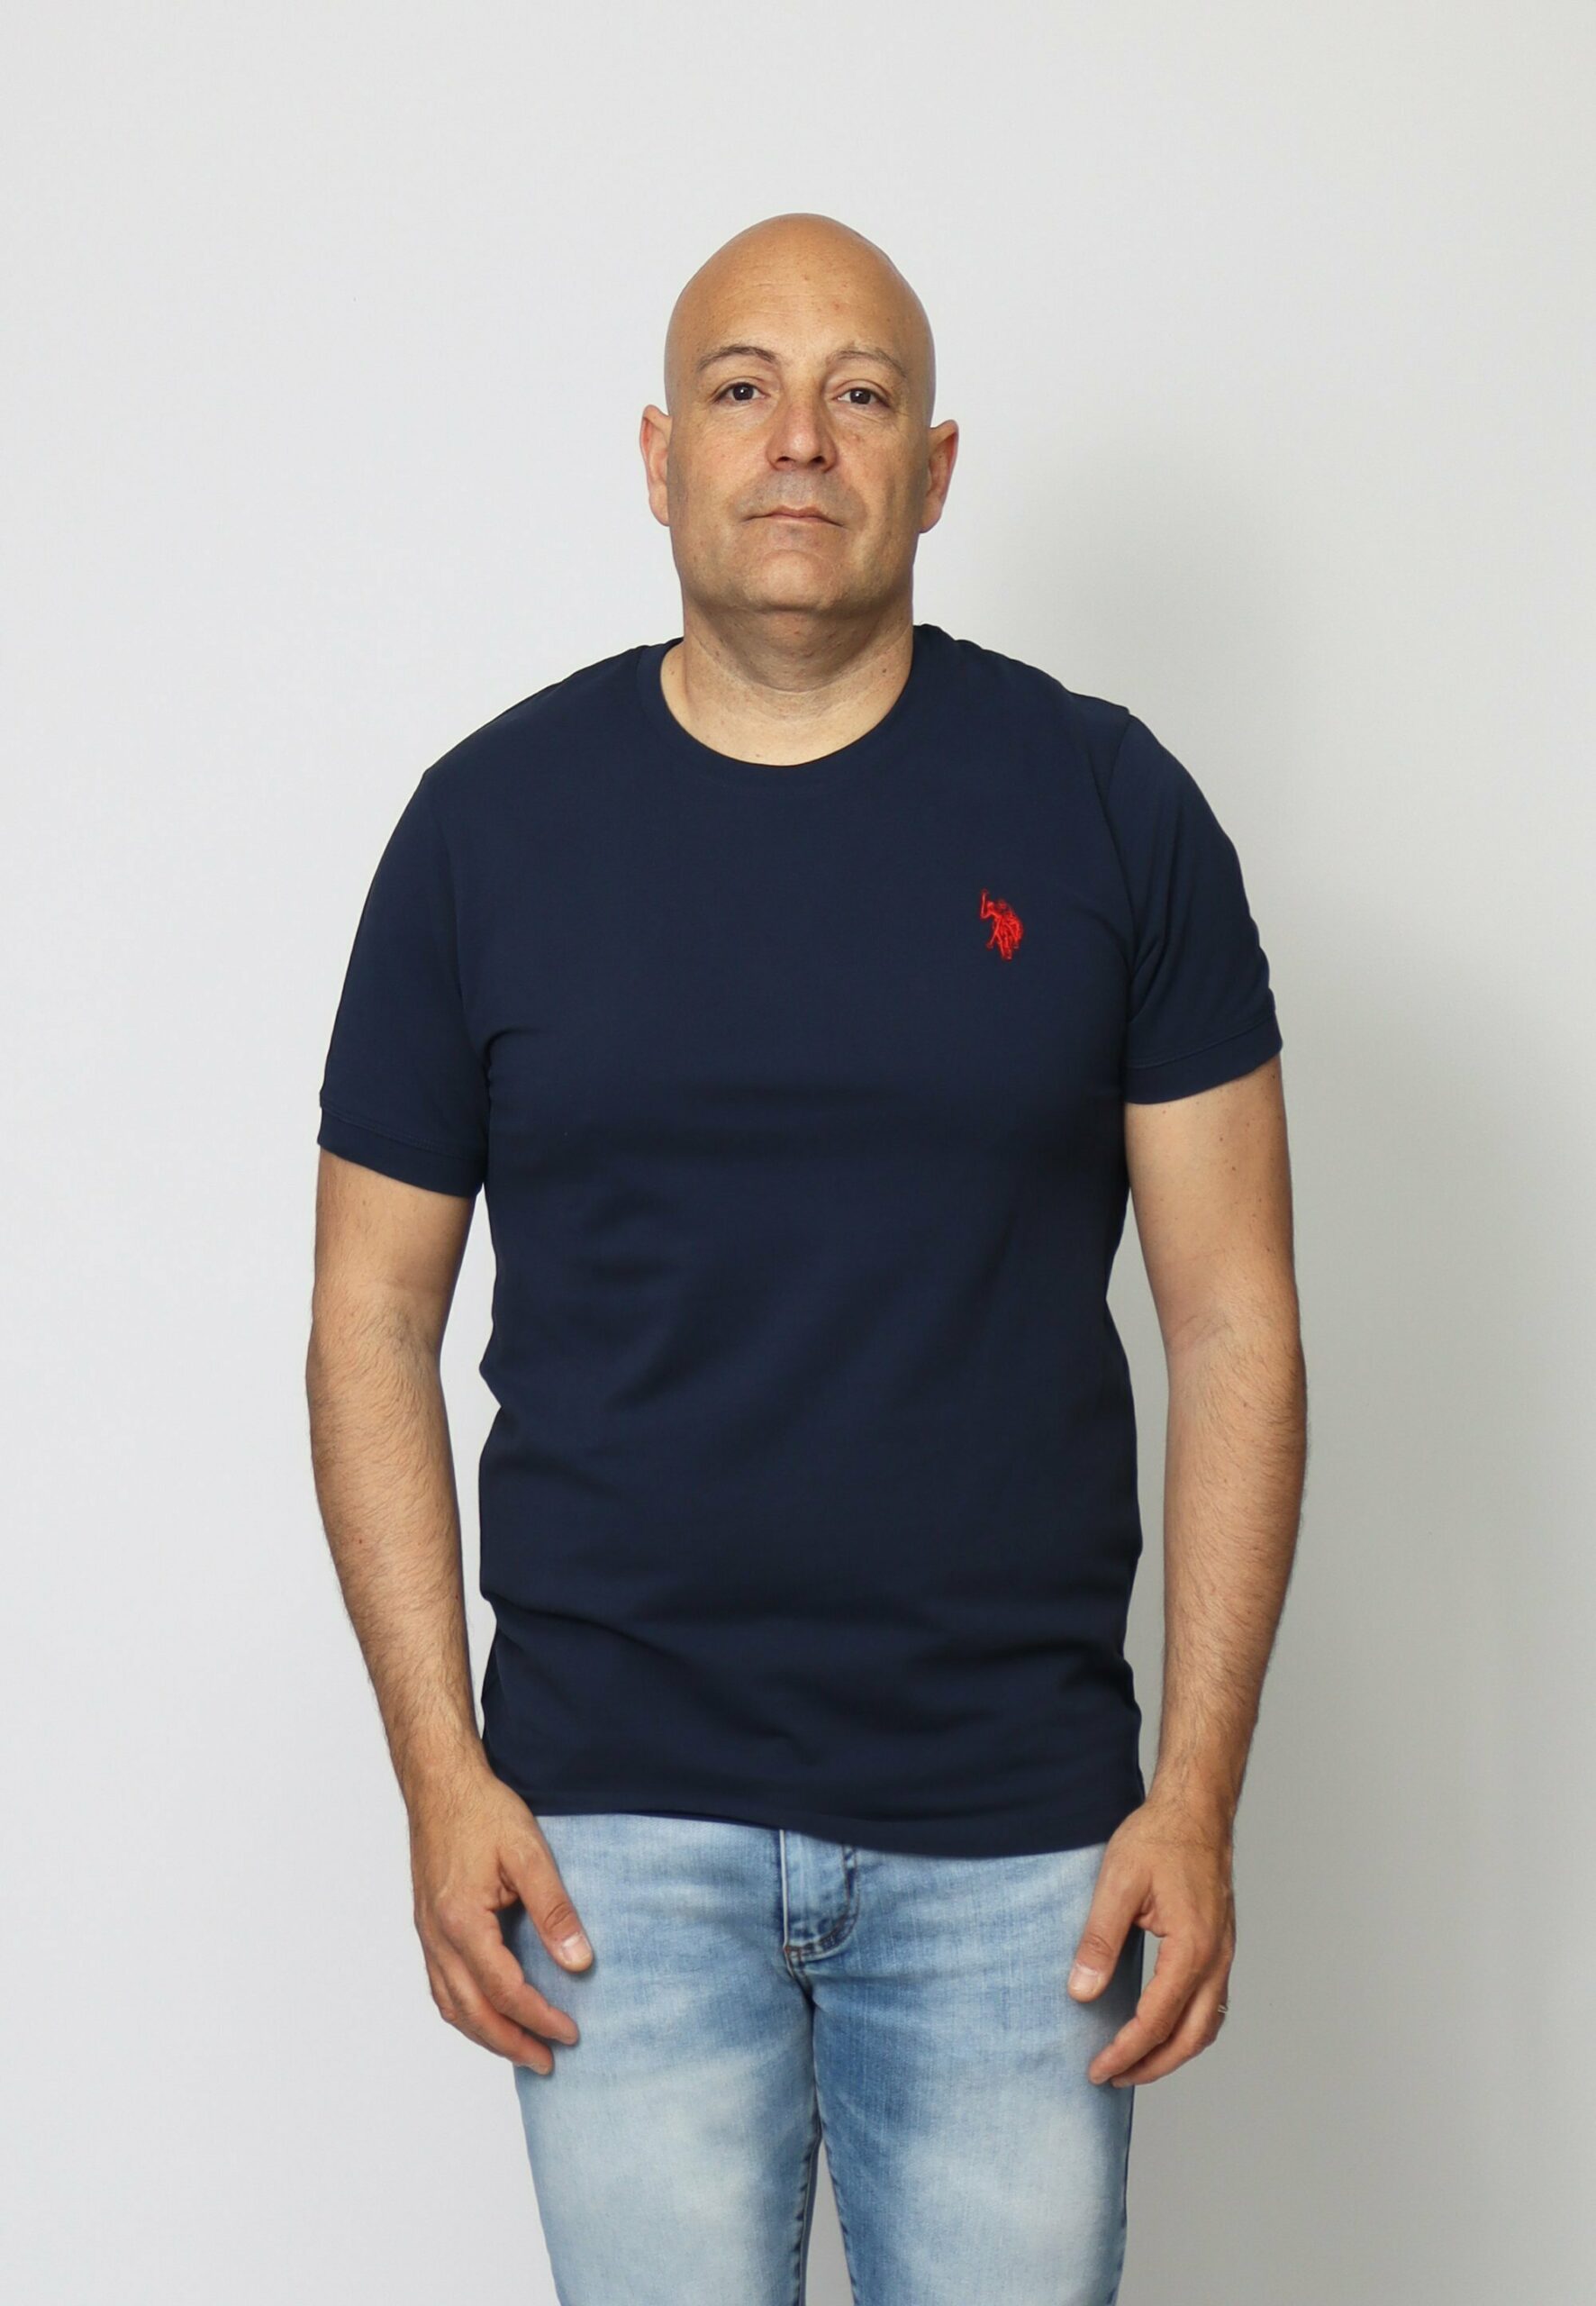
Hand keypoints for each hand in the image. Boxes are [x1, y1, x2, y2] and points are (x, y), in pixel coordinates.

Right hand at [409, 1768, 593, 2074]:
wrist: (440, 1783)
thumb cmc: (482, 1811)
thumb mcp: (529, 1853)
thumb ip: (554, 1909)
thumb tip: (578, 1962)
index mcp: (461, 1922)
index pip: (504, 1990)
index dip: (539, 2018)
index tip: (570, 2033)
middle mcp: (437, 1937)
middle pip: (471, 2012)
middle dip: (511, 2044)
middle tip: (547, 2063)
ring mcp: (427, 1934)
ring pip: (450, 2005)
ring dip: (485, 2034)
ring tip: (521, 2049)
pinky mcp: (427, 1926)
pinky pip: (440, 1985)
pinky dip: (464, 2010)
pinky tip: (486, 2012)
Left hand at [1066, 1792, 1235, 2087]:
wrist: (1196, 1809)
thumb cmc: (1158, 1838)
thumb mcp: (1117, 1883)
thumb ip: (1099, 1940)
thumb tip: (1081, 1992)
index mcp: (1192, 1948)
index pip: (1156, 2020)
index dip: (1125, 2051)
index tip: (1097, 2069)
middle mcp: (1216, 1959)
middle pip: (1190, 2038)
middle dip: (1152, 2066)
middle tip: (1112, 2078)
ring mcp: (1224, 1954)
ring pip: (1207, 2026)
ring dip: (1173, 2053)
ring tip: (1135, 2063)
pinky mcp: (1222, 1947)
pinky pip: (1212, 2005)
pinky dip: (1188, 2029)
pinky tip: (1163, 2027)